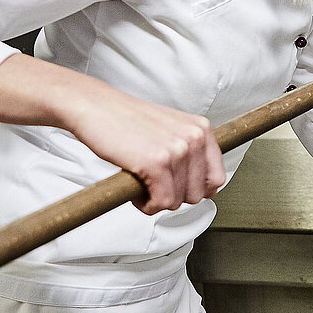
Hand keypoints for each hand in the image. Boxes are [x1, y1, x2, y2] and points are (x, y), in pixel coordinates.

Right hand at [64, 95, 226, 213]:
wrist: (96, 107)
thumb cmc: (128, 121)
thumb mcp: (172, 129)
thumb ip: (190, 152)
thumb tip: (203, 187)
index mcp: (201, 129)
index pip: (216, 177)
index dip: (196, 190)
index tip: (177, 189)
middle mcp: (194, 138)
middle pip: (198, 194)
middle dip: (173, 196)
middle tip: (152, 184)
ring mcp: (177, 150)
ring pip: (178, 201)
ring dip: (156, 200)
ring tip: (141, 183)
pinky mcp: (156, 163)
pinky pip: (161, 203)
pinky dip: (146, 205)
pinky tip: (135, 189)